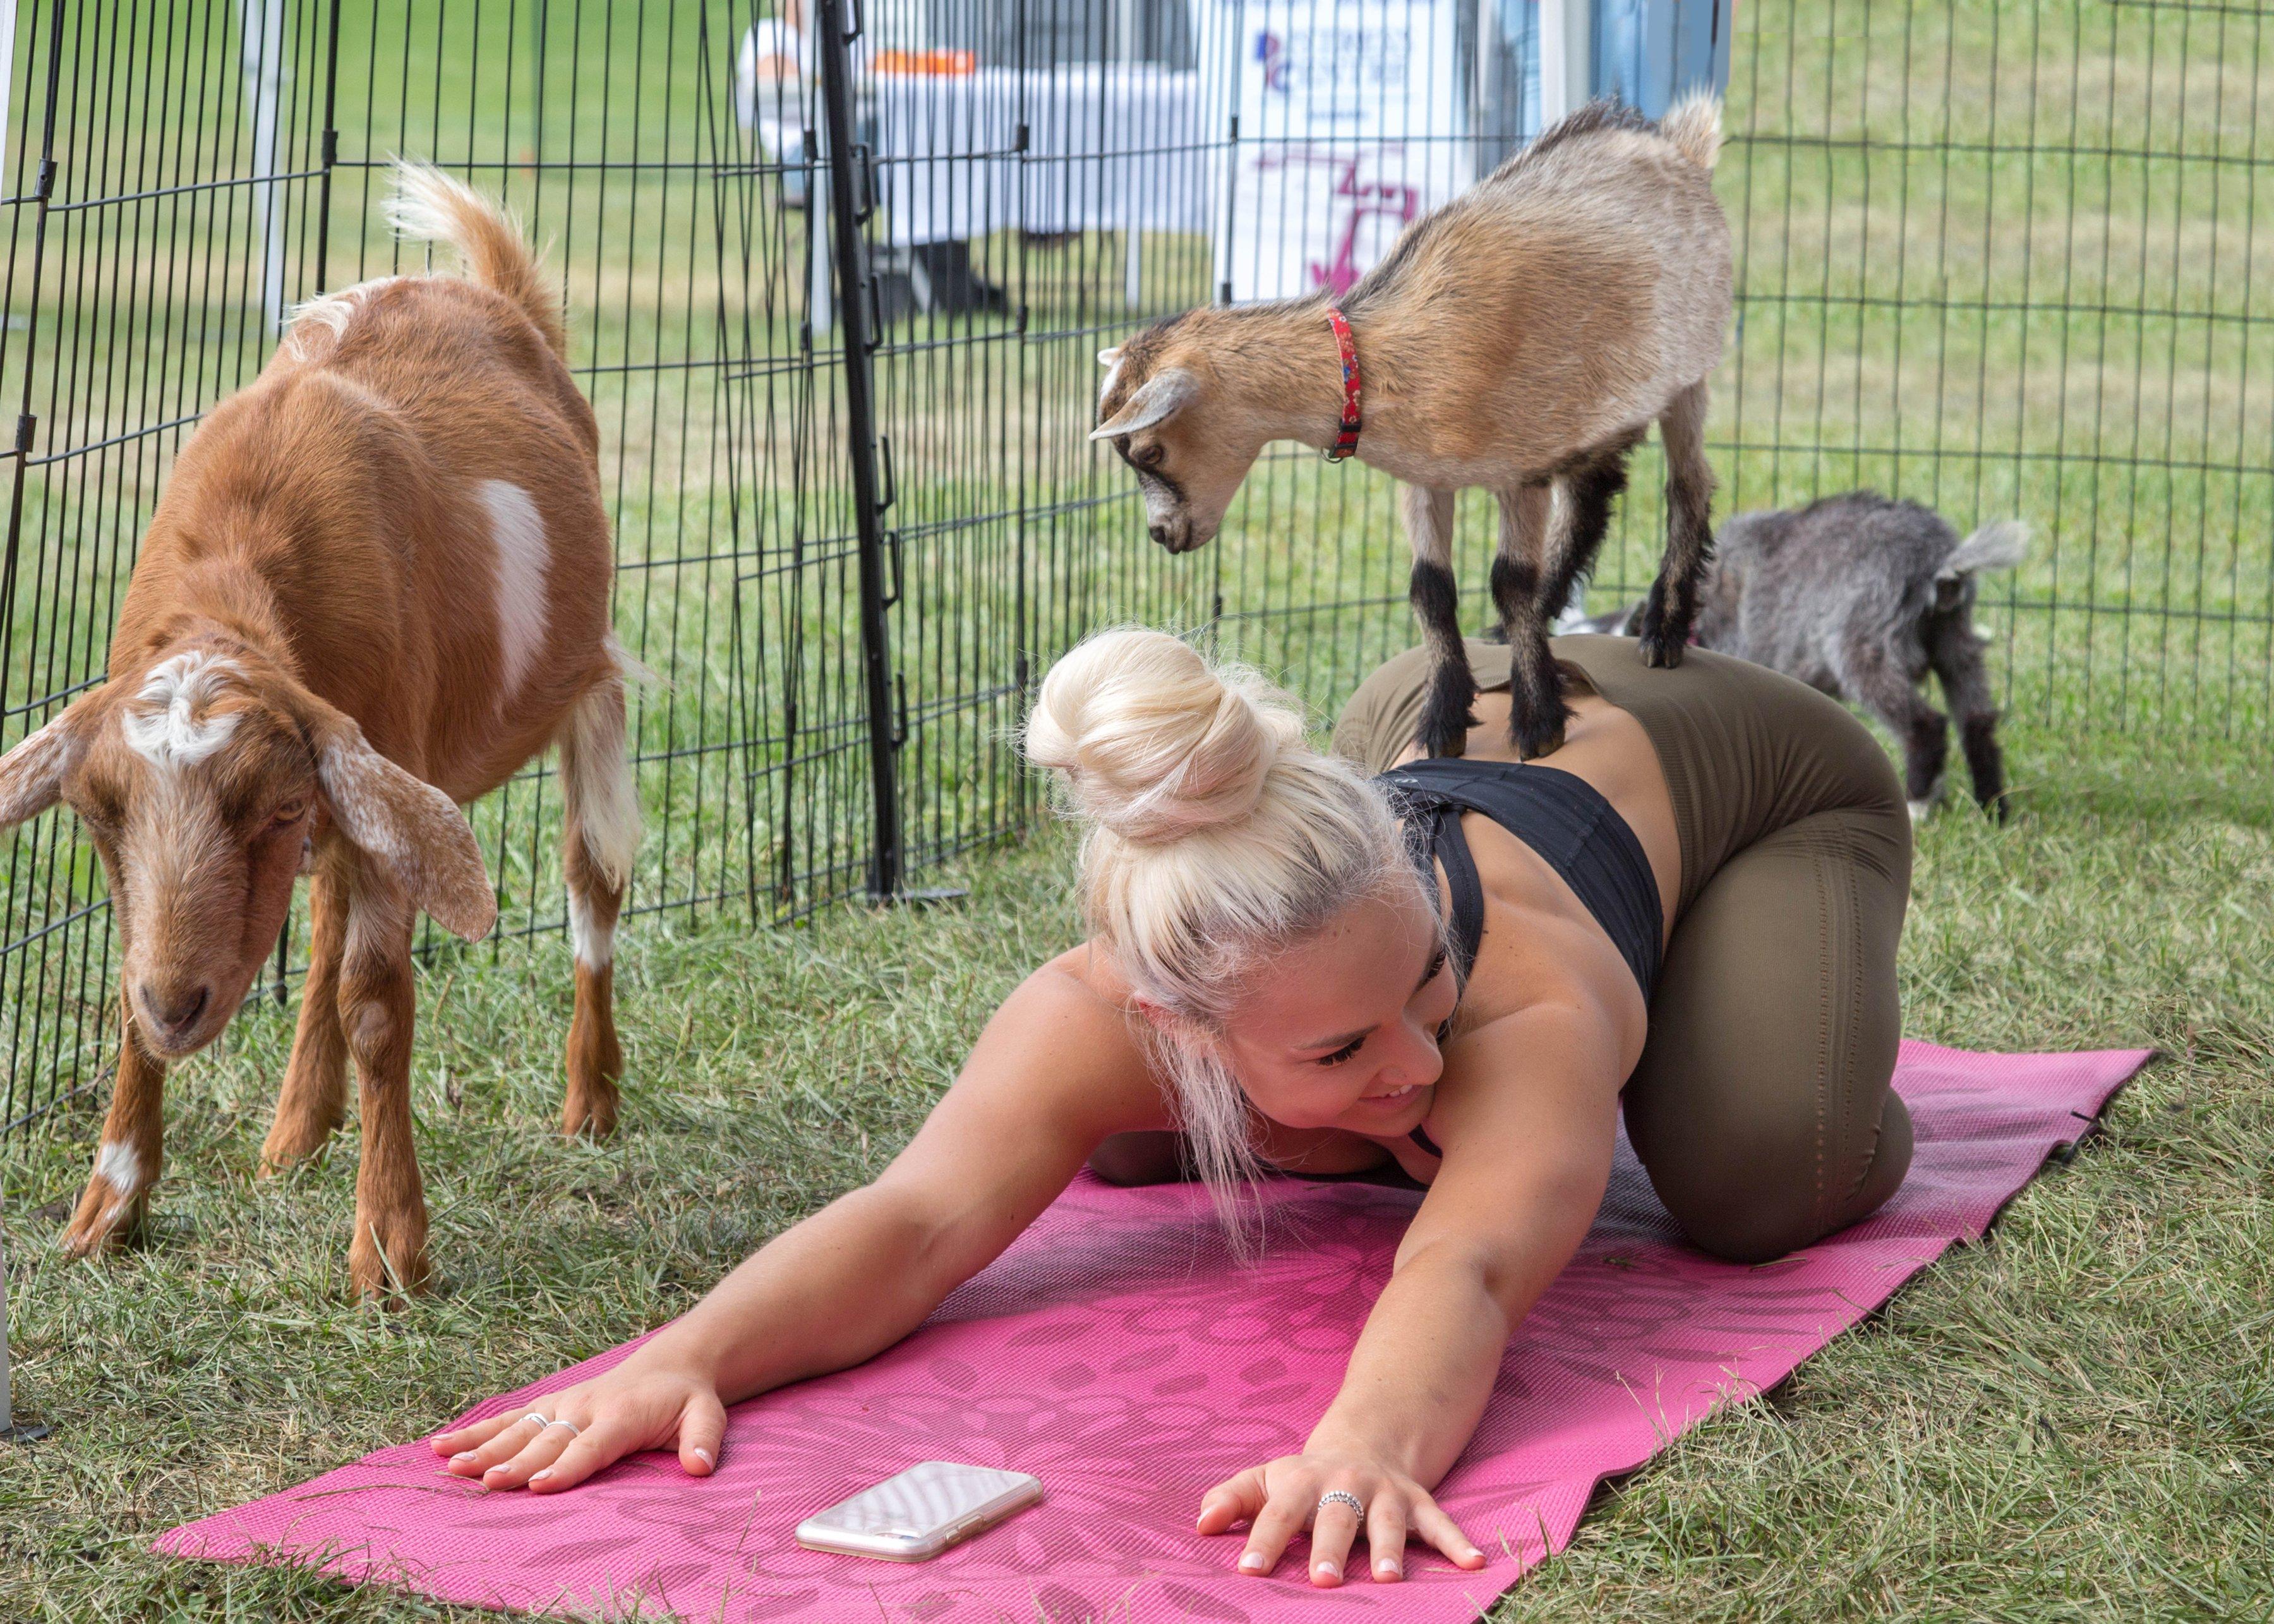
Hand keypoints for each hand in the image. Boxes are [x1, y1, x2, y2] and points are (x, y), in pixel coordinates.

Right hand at [427, 1351, 726, 1492]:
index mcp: (622, 1415)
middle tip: (487, 1483)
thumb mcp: (708, 1415)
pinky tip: (441, 1446)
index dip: (566, 1466)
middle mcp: (586, 1407)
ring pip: (519, 1428)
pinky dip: (475, 1432)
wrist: (669, 1366)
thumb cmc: (687, 1401)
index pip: (591, 1445)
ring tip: (452, 1467)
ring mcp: (563, 1404)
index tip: (539, 1485)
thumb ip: (704, 1439)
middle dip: (517, 1462)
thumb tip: (701, 1466)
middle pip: (548, 1440)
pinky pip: (509, 1418)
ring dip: (484, 1448)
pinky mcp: (548, 1404)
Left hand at [1196, 1450, 1486, 1586]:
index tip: (1248, 1570)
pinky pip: (1441, 1523)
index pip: (1278, 1513)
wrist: (1363, 1442)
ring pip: (1389, 1522)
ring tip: (1388, 1578)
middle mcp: (1345, 1485)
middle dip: (1330, 1548)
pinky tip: (1474, 1564)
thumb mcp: (1266, 1480)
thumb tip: (1201, 1524)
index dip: (1263, 1540)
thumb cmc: (1304, 1478)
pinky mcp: (1419, 1501)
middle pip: (1336, 1517)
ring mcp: (1386, 1493)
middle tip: (1323, 1580)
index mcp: (1302, 1482)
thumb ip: (1232, 1499)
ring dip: (1389, 1548)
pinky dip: (1457, 1543)